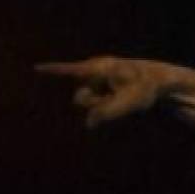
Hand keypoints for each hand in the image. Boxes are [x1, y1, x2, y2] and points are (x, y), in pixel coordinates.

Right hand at [36, 56, 178, 127]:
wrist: (158, 80)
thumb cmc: (144, 88)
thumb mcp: (129, 103)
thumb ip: (107, 113)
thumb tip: (88, 124)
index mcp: (99, 69)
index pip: (71, 70)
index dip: (53, 71)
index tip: (36, 68)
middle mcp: (94, 71)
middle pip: (80, 98)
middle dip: (93, 104)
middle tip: (117, 99)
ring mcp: (96, 78)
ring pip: (87, 101)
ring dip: (101, 104)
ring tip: (121, 97)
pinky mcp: (99, 86)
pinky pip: (90, 99)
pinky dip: (92, 102)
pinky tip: (71, 93)